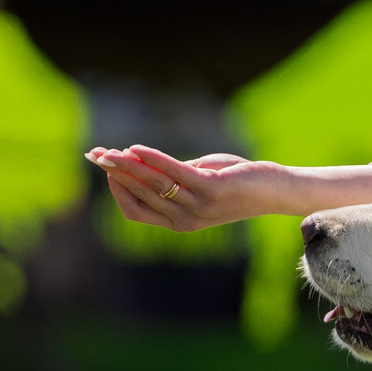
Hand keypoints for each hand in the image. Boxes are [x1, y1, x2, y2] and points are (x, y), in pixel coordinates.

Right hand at [88, 146, 266, 231]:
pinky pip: (175, 173)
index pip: (134, 210)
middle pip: (139, 195)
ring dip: (127, 166)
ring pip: (153, 185)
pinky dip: (153, 160)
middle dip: (114, 173)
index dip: (116, 189)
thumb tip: (139, 160)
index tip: (103, 167)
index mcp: (179, 222)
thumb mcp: (200, 180)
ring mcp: (199, 206)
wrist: (275, 190)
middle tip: (95, 155)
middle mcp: (185, 219)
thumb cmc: (238, 182)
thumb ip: (173, 176)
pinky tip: (137, 148)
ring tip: (109, 152)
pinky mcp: (212, 190)